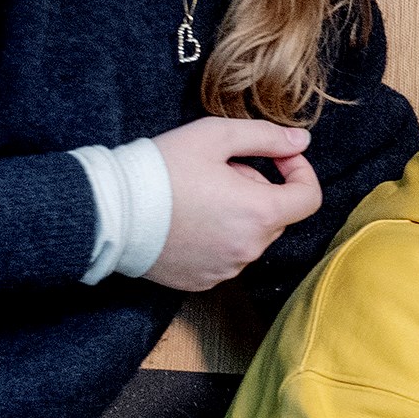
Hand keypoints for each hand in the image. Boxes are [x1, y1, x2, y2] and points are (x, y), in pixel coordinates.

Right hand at [141, 117, 320, 291]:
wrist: (110, 212)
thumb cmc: (161, 169)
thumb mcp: (215, 135)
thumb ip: (267, 136)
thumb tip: (302, 142)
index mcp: (260, 214)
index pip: (309, 198)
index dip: (300, 172)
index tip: (278, 156)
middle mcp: (248, 249)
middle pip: (276, 215)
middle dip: (258, 189)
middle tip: (219, 170)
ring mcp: (225, 270)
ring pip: (250, 236)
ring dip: (238, 213)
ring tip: (198, 194)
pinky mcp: (201, 281)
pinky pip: (225, 256)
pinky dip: (217, 237)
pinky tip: (187, 220)